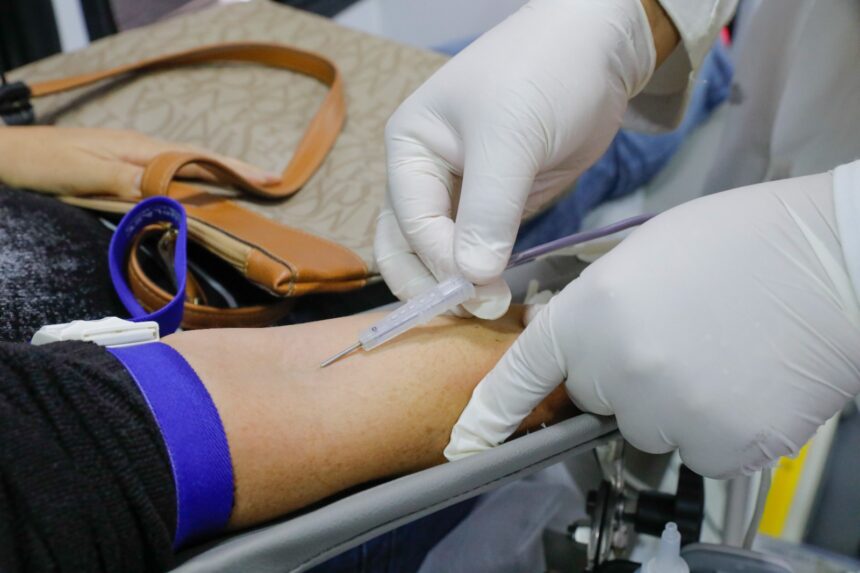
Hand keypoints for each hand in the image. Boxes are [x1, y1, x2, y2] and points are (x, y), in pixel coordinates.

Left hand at [0, 127, 278, 197]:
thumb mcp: (86, 174)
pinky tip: (200, 189)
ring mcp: (134, 157)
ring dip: (219, 175)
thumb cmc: (45, 164)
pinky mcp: (123, 167)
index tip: (268, 180)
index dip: (234, 171)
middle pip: (200, 160)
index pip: (198, 160)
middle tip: (273, 183)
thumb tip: (174, 195)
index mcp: (140, 150)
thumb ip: (129, 182)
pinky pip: (169, 173)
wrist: (11, 155)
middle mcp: (143, 150)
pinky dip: (193, 180)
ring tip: (249, 186)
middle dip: (237, 171)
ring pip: (187, 165)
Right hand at [376, 0, 660, 317]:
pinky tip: (502, 293)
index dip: (441, 263)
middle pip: (408, 247)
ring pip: (441, 256)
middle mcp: (424, 176)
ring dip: (459, 285)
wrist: (598, 50)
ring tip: (491, 308)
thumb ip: (489, 210)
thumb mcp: (510, 138)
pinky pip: (478, 250)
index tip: (479, 293)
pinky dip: (484, 275)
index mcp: (410, 150)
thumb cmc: (541, 74)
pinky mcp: (495, 207)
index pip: (412, 222)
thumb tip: (472, 280)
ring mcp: (460, 194)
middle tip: (477, 311)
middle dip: (435, 283)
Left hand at [445, 173, 859, 477]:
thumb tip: (576, 347)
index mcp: (592, 313)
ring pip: (649, 427)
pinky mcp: (720, 447)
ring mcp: (670, 413)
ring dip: (673, 404)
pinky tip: (744, 380)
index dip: (495, 408)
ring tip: (719, 352)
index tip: (469, 438)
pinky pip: (698, 449)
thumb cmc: (744, 244)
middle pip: (597, 399)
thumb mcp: (643, 255)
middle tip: (678, 336)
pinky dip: (717, 426)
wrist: (833, 263)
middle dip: (624, 378)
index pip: (526, 373)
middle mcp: (620, 368)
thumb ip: (596, 309)